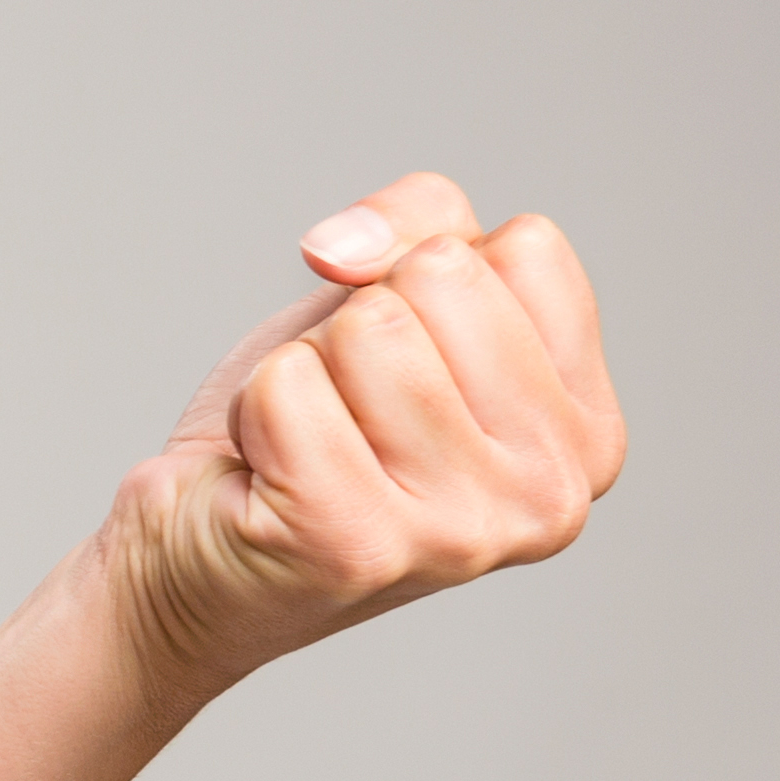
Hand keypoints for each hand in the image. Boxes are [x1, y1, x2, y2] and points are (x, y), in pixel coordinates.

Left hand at [98, 171, 625, 708]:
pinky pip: (285, 386)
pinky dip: (250, 410)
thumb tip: (342, 249)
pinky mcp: (354, 545)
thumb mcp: (393, 296)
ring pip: (365, 327)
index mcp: (587, 433)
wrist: (192, 559)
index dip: (425, 276)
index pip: (525, 249)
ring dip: (303, 368)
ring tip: (305, 443)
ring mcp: (459, 531)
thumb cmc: (310, 427)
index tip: (398, 363)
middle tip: (340, 411)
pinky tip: (263, 477)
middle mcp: (549, 494)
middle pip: (443, 277)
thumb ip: (419, 221)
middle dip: (359, 321)